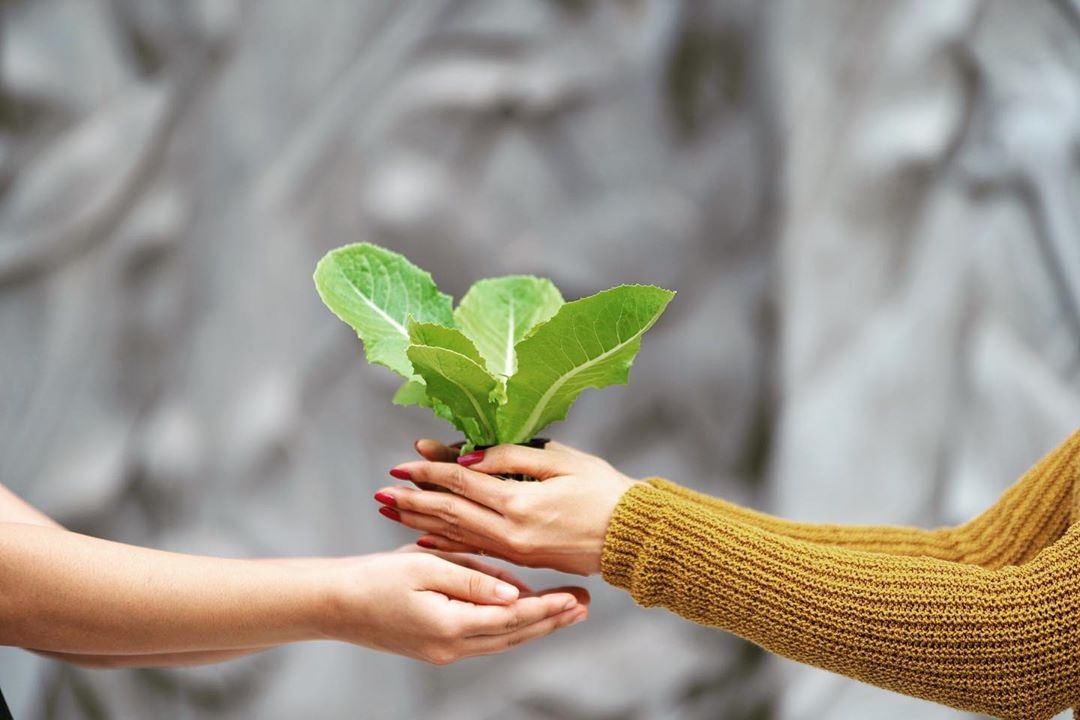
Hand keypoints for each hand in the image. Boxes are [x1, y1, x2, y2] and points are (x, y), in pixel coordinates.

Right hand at [319, 546, 587, 663]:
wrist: (333, 603)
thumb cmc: (374, 578)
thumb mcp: (424, 567)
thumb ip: (472, 578)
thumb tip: (514, 592)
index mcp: (450, 626)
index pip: (512, 618)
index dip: (547, 608)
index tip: (576, 597)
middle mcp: (451, 647)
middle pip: (514, 634)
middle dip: (551, 620)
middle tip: (585, 604)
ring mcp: (444, 651)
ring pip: (502, 639)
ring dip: (536, 625)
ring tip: (566, 610)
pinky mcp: (437, 646)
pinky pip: (484, 637)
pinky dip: (510, 626)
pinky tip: (524, 613)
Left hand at [374, 441, 639, 575]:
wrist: (633, 536)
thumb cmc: (605, 491)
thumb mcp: (562, 459)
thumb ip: (513, 457)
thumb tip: (469, 458)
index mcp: (518, 502)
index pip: (460, 483)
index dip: (429, 469)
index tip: (402, 461)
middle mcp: (510, 532)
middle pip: (449, 512)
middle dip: (413, 500)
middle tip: (381, 491)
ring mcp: (514, 551)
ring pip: (456, 534)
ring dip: (421, 522)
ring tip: (392, 513)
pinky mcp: (522, 560)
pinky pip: (474, 551)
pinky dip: (446, 544)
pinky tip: (425, 541)